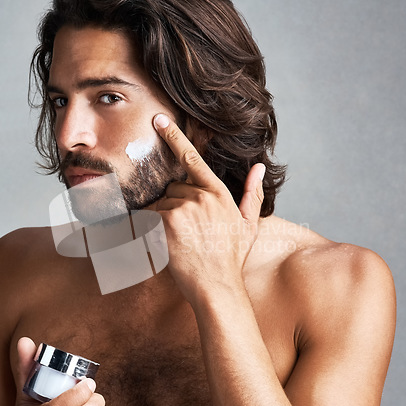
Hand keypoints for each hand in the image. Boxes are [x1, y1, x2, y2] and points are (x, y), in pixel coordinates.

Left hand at [153, 114, 264, 303]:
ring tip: (178, 241)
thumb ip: (252, 194)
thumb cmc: (231, 256)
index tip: (159, 120)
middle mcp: (200, 197)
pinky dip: (148, 229)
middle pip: (172, 189)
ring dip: (162, 219)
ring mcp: (182, 209)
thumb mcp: (248, 225)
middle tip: (186, 230)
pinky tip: (163, 243)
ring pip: (159, 205)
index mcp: (218, 193)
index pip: (193, 159)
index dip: (174, 138)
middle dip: (174, 205)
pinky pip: (146, 218)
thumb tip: (258, 168)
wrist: (217, 285)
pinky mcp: (164, 223)